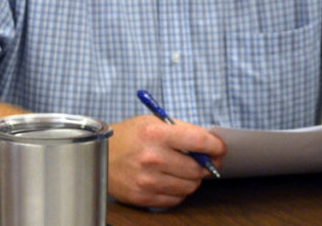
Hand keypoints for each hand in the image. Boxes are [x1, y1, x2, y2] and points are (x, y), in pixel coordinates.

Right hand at [108, 114, 225, 207]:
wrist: (101, 155)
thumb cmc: (130, 135)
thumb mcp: (153, 122)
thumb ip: (182, 131)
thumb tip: (209, 143)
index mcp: (156, 133)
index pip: (198, 141)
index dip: (215, 146)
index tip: (220, 148)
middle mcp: (152, 158)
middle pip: (197, 168)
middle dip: (207, 165)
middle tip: (208, 161)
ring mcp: (147, 180)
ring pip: (189, 186)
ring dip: (194, 178)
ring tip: (187, 169)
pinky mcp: (143, 197)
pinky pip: (176, 199)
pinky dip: (180, 190)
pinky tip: (173, 179)